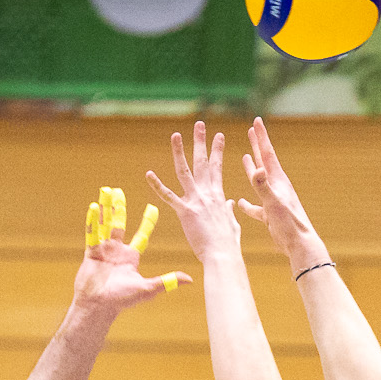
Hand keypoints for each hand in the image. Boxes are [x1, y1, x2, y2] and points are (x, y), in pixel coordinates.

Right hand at [72, 185, 189, 314]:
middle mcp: (117, 251)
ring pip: (104, 224)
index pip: (141, 235)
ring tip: (104, 192)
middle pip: (119, 224)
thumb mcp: (148, 288)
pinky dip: (92, 220)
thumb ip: (167, 281)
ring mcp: (103, 250)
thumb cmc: (123, 300)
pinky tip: (93, 206)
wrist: (98, 306)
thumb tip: (190, 279)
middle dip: (118, 208)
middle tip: (118, 191)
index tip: (153, 207)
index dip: (147, 222)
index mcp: (131, 257)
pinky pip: (91, 233)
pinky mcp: (91, 253)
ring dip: (104, 208)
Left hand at [146, 122, 241, 263]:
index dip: (217, 151)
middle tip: (199, 125)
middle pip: (203, 163)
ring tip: (176, 135)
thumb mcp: (232, 223)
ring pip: (185, 171)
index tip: (218, 136)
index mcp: (218, 196)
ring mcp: (196, 201)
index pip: (217, 168)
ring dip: (180, 152)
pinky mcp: (185, 211)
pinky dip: (157, 185)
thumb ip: (229, 210)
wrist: (223, 254)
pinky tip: (149, 174)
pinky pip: (168, 196)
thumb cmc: (228, 244)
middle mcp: (208, 194)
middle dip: (201, 142)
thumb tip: (231, 203)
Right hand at [236, 117, 326, 271]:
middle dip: (257, 145)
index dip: (261, 137)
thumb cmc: (289, 224)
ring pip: (259, 181)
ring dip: (251, 169)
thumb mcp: (274, 203)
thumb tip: (256, 169)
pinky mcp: (270, 215)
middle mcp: (276, 188)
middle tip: (252, 129)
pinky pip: (256, 207)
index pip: (267, 153)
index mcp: (278, 181)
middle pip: (264, 161)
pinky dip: (248, 204)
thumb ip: (263, 187)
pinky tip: (241, 203)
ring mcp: (273, 201)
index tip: (256, 120)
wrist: (299, 245)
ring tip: (245, 157)